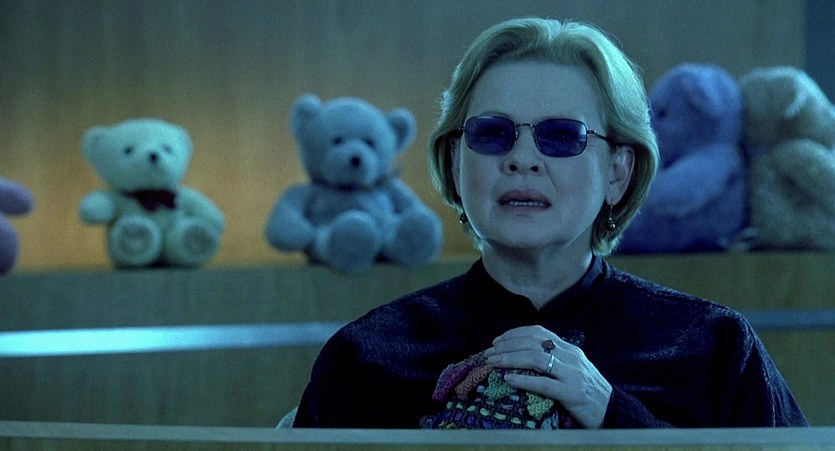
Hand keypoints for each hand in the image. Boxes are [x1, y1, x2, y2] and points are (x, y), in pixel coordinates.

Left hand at [484, 325, 611, 428]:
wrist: (612, 410)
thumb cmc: (587, 390)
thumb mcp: (571, 368)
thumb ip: (553, 358)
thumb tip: (522, 353)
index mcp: (569, 349)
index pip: (538, 332)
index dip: (514, 334)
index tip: (497, 341)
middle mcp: (570, 357)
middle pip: (533, 343)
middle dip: (507, 346)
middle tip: (489, 353)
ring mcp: (572, 374)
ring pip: (536, 358)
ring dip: (510, 359)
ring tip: (493, 362)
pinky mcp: (572, 393)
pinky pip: (544, 383)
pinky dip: (524, 380)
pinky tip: (508, 379)